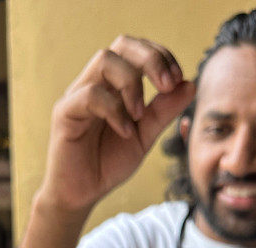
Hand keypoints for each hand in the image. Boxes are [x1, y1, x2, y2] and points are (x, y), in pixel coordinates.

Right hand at [39, 36, 195, 213]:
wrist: (81, 194)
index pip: (136, 51)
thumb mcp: (144, 137)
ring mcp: (77, 95)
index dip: (161, 56)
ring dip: (132, 84)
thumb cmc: (107, 163)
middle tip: (168, 84)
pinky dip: (115, 110)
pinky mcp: (65, 113)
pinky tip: (126, 132)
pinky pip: (90, 95)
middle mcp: (94, 83)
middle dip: (151, 59)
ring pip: (105, 61)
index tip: (178, 79)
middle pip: (122, 45)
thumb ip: (164, 112)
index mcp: (112, 85)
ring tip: (140, 115)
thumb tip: (190, 84)